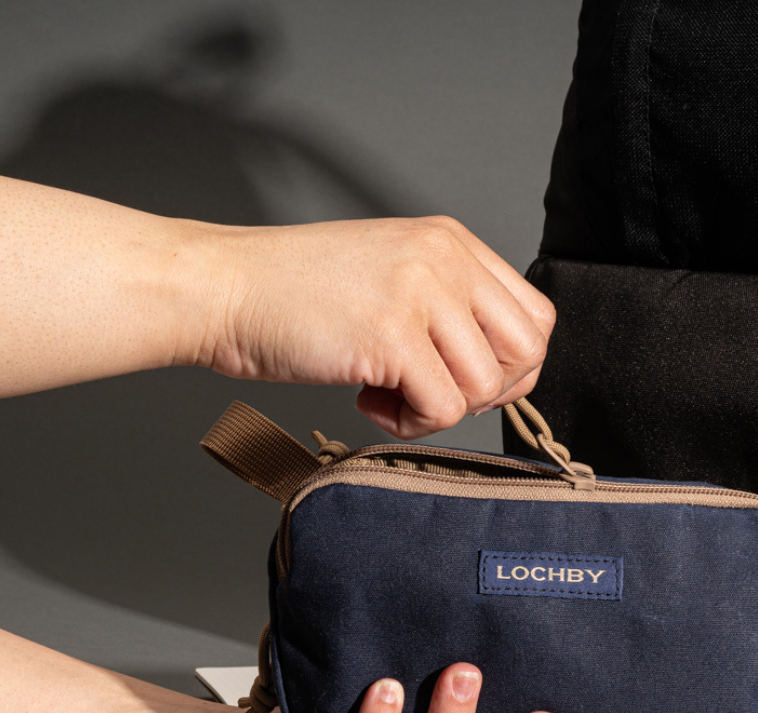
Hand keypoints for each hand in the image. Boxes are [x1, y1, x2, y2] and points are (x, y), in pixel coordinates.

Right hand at [196, 216, 555, 438]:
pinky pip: (443, 409)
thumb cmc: (297, 294)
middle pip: (527, 351)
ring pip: (486, 386)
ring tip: (389, 395)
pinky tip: (368, 400)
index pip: (534, 316)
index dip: (511, 365)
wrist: (224, 289)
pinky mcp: (392, 334)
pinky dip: (409, 424)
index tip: (463, 379)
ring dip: (440, 410)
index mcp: (451, 242)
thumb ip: (450, 307)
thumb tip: (500, 370)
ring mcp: (420, 292)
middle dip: (488, 392)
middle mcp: (445, 258)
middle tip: (432, 392)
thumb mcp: (393, 277)